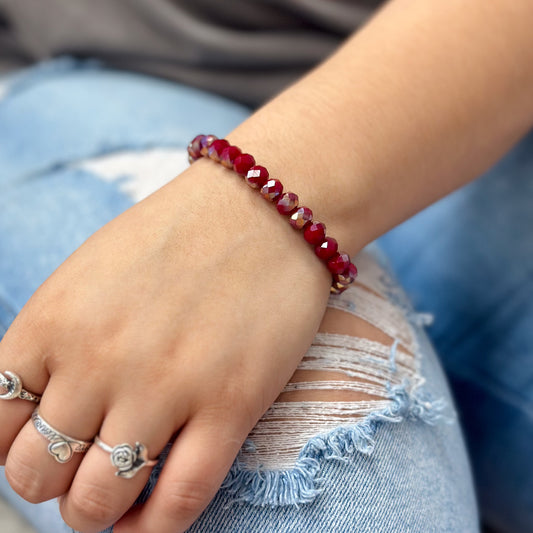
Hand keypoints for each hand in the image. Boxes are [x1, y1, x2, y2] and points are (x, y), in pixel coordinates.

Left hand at [0, 158, 331, 532]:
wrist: (263, 206)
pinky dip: (156, 526)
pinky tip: (154, 515)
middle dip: (53, 483)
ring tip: (117, 494)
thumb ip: (58, 339)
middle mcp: (98, 362)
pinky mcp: (231, 405)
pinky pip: (178, 501)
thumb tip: (45, 404)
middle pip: (36, 474)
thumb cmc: (179, 234)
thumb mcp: (91, 272)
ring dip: (97, 512)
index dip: (12, 450)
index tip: (42, 448)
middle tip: (84, 467)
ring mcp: (165, 387)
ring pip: (97, 503)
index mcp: (54, 322)